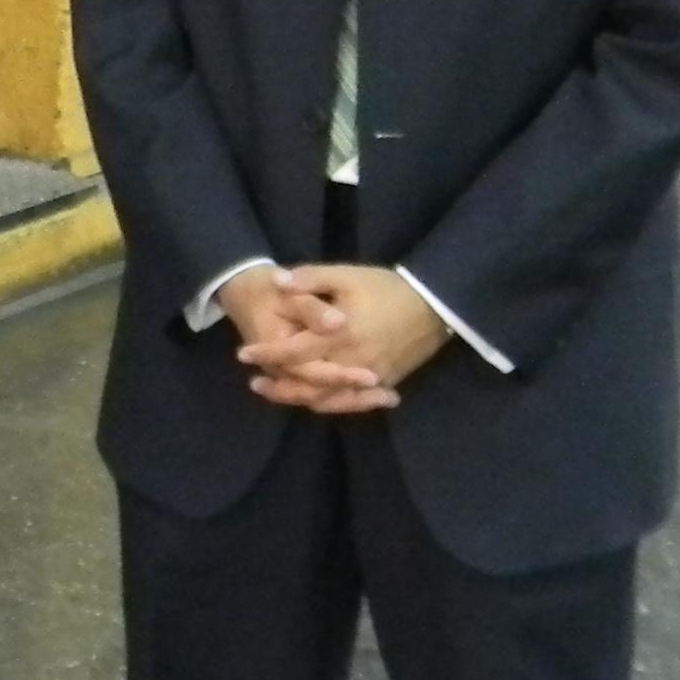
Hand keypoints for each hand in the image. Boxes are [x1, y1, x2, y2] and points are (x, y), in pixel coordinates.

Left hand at [247, 260, 448, 413]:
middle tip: (255, 384)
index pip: (294, 352)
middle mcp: (353, 362)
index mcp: (340, 335)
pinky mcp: (386, 383)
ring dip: (300, 399)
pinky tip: (316, 401)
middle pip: (307, 384)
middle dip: (279, 387)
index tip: (243, 354)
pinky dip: (332, 404)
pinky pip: (352, 401)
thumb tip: (277, 282)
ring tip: (279, 394)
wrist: (436, 304)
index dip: (267, 354)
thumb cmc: (388, 288)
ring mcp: (371, 377)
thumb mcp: (347, 276)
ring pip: (328, 398)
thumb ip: (311, 279)